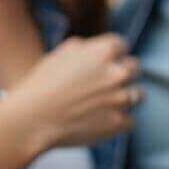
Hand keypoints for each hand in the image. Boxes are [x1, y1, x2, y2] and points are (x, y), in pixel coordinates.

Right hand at [8, 33, 140, 149]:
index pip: (121, 45)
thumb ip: (84, 48)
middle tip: (105, 85)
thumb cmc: (42, 85)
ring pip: (137, 95)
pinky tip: (99, 122)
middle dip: (122, 74)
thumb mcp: (60, 54)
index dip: (111, 55)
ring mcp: (121, 98)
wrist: (31, 120)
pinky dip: (118, 122)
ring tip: (102, 105)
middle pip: (135, 68)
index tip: (102, 65)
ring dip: (124, 98)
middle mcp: (117, 72)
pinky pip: (130, 120)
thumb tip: (96, 48)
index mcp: (104, 51)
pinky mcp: (119, 123)